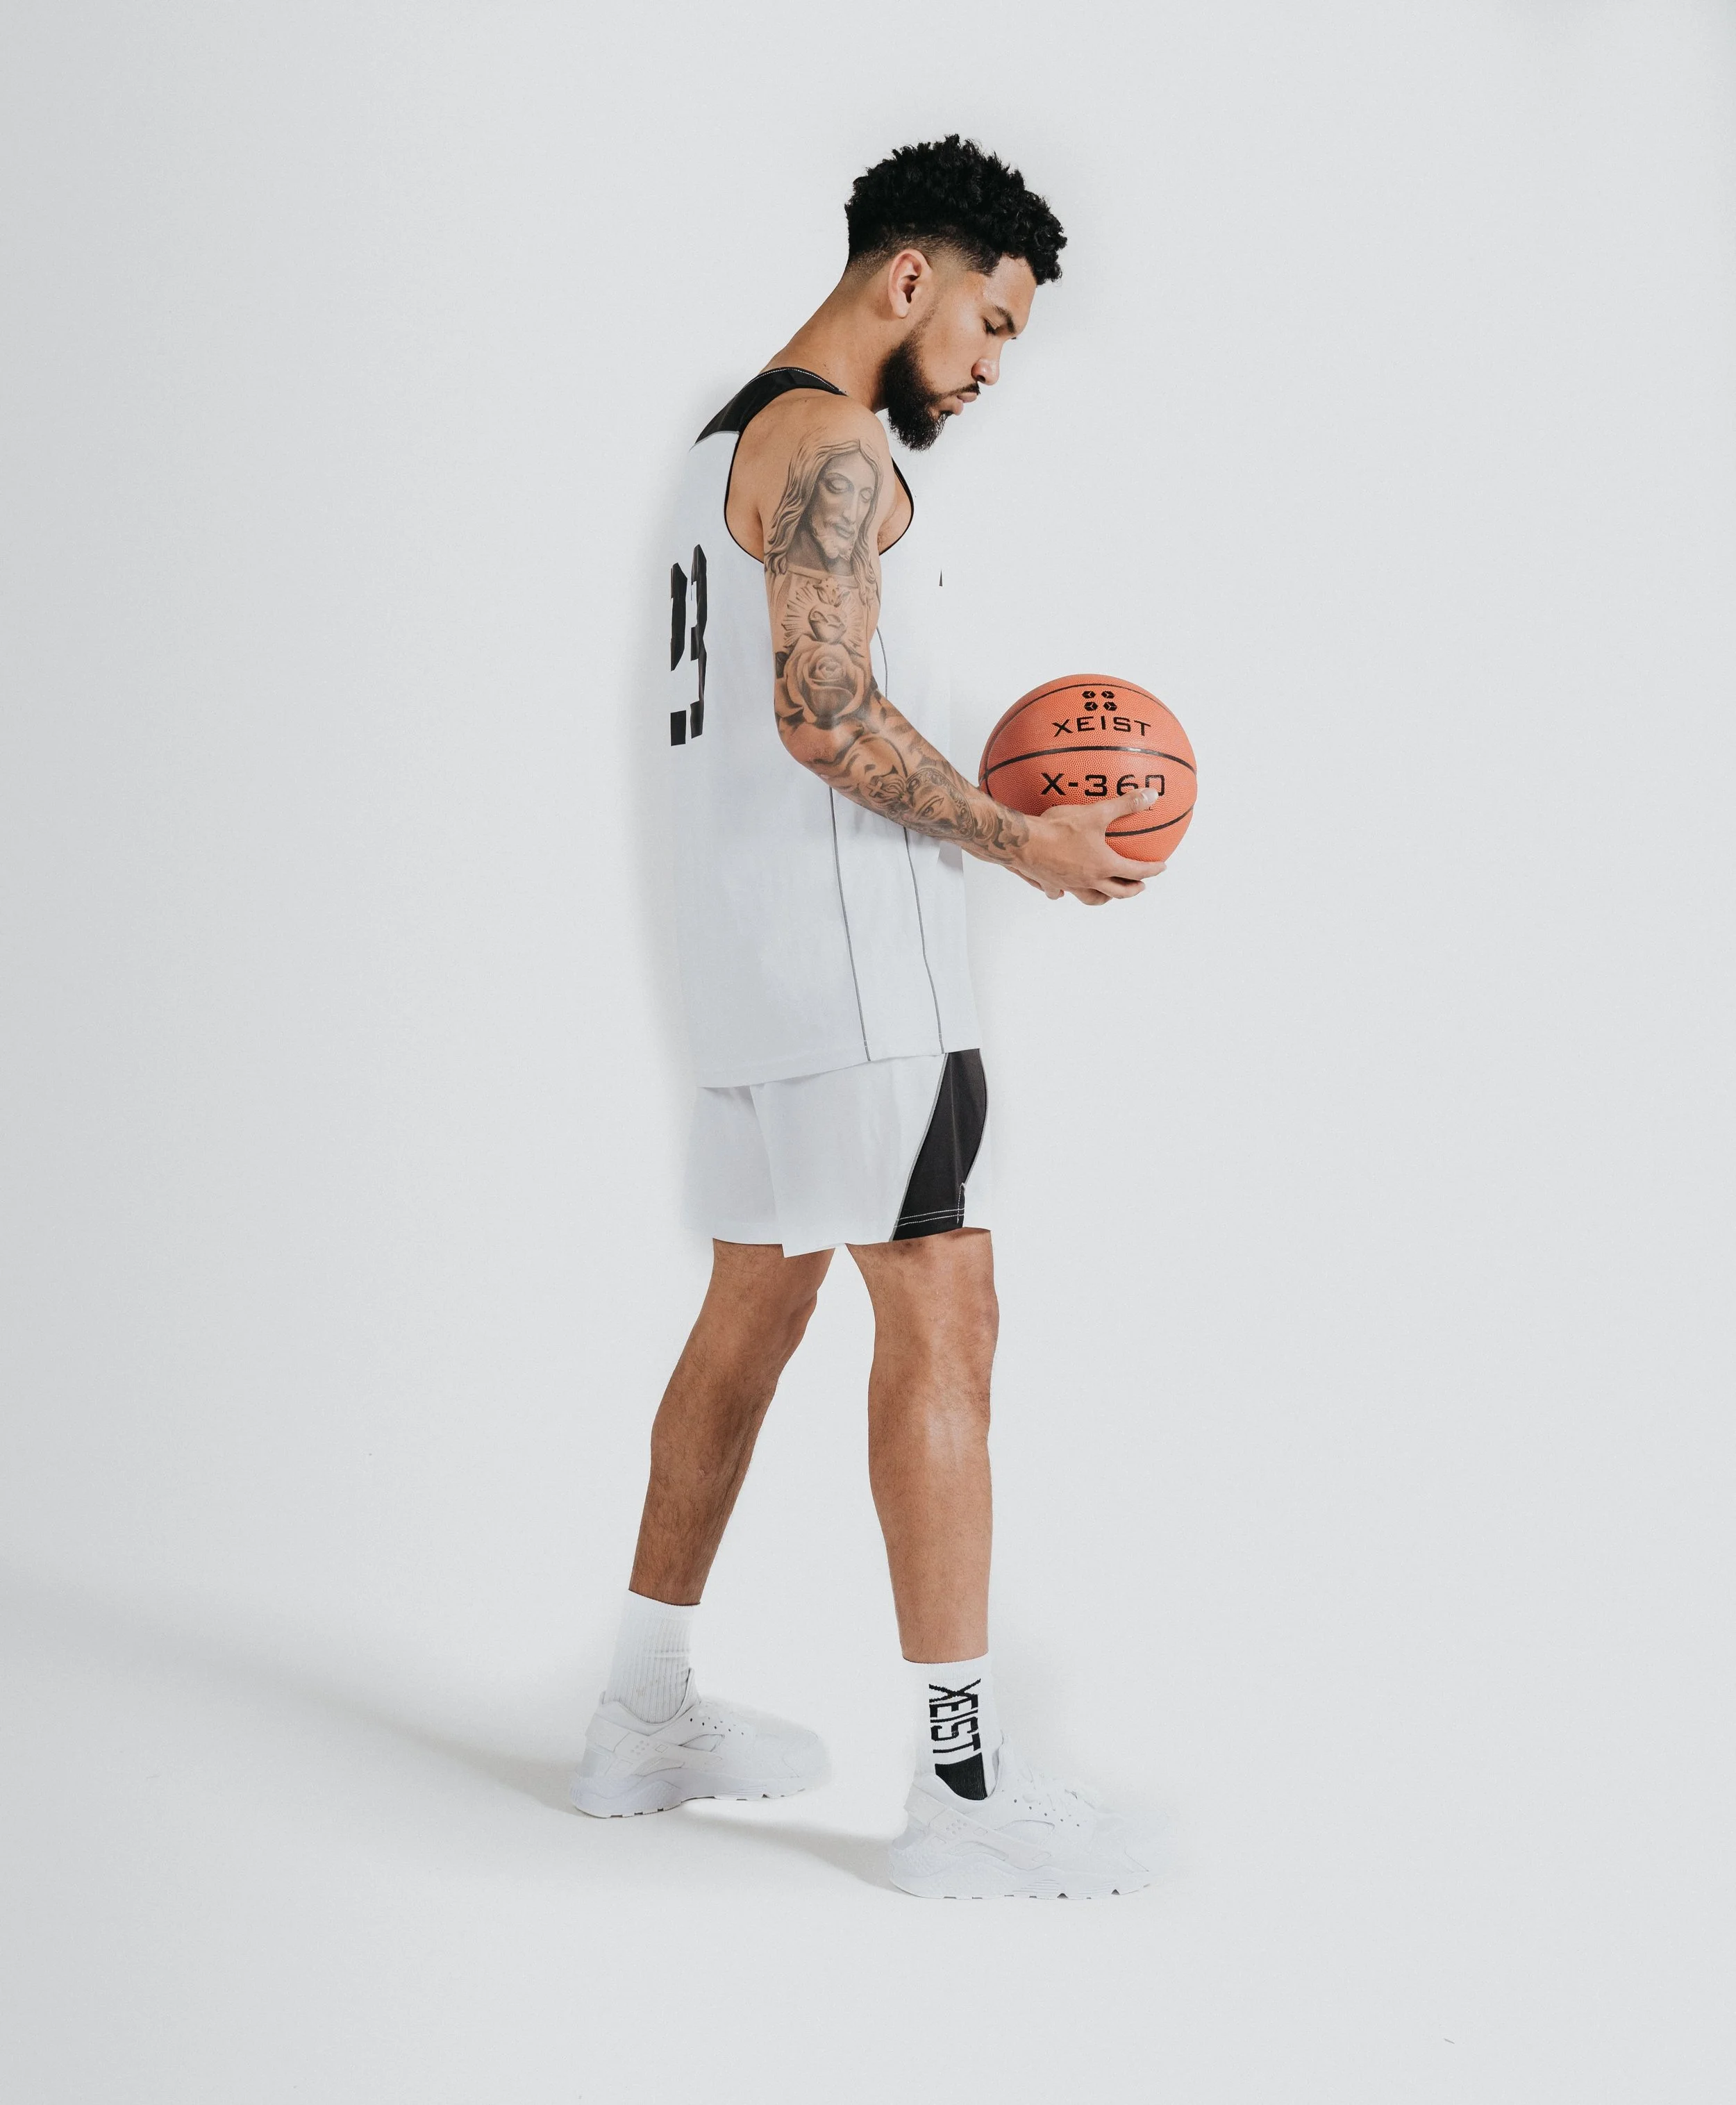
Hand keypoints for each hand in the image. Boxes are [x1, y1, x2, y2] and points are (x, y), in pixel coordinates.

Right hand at [1008, 789, 1167, 904]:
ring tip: (1108, 893)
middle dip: (1132, 890)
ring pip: (1091, 898)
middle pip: (1117, 893)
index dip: (1151, 871)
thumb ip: (1125, 804)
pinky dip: (1066, 893)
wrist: (1024, 843)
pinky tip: (1063, 889)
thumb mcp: (1096, 813)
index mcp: (1104, 866)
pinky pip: (1060, 893)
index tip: (1161, 868)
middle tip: (1140, 886)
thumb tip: (1151, 796)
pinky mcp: (1051, 884)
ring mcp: (1070, 885)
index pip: (1135, 872)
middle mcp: (1089, 881)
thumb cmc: (1060, 828)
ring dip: (1104, 897)